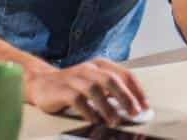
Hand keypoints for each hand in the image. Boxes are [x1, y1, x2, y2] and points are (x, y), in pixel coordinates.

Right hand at [25, 58, 148, 126]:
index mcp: (100, 65)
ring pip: (95, 90)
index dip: (137, 90)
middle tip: (134, 112)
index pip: (124, 74)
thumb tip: (134, 106)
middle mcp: (88, 69)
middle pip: (111, 80)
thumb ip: (112, 91)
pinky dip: (89, 111)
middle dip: (126, 97)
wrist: (41, 84)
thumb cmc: (73, 85)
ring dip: (107, 107)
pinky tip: (95, 120)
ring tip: (115, 120)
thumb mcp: (95, 83)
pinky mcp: (62, 90)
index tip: (145, 105)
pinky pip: (78, 100)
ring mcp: (74, 78)